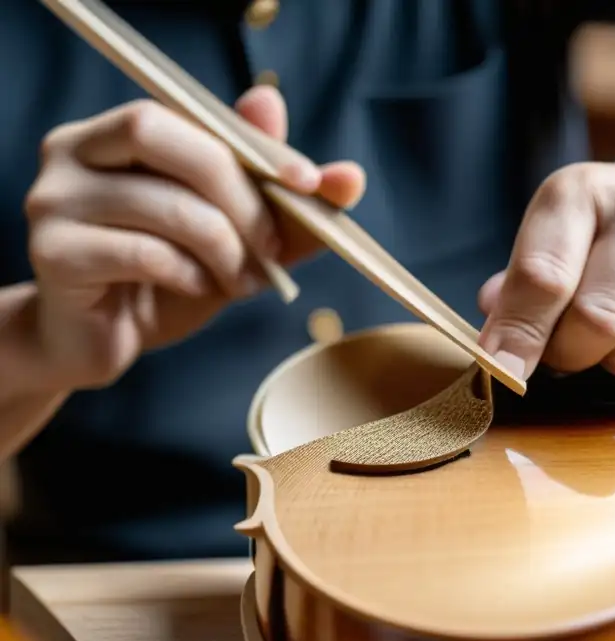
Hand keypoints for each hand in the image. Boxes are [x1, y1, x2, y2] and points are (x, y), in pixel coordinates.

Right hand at [23, 85, 364, 389]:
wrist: (102, 341)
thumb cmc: (168, 280)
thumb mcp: (236, 239)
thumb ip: (285, 206)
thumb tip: (350, 177)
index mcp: (118, 132)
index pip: (190, 114)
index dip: (255, 144)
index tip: (309, 183)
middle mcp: (74, 151)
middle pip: (157, 133)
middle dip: (235, 192)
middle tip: (272, 245)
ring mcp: (54, 199)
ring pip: (159, 200)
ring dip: (222, 245)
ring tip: (243, 279)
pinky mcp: (53, 252)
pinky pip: (140, 251)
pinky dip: (188, 273)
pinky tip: (200, 289)